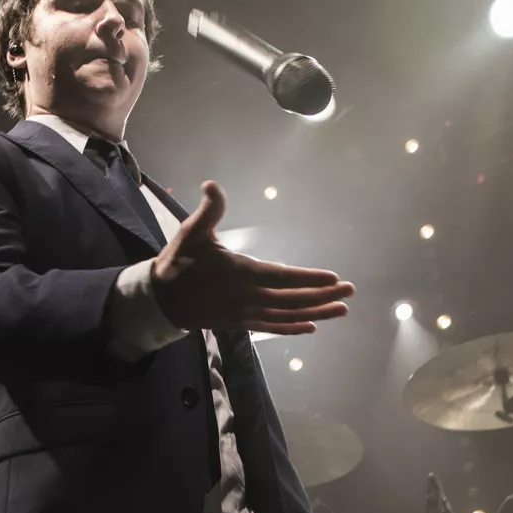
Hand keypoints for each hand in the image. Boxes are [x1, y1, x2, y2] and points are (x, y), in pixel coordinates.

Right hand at [151, 180, 353, 333]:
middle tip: (350, 292)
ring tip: (341, 310)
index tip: (334, 278)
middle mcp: (248, 298)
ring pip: (287, 316)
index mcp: (240, 274)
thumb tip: (213, 185)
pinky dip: (293, 328)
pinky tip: (313, 327)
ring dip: (316, 313)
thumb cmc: (179, 262)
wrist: (162, 301)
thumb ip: (209, 210)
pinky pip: (273, 328)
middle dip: (323, 296)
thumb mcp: (192, 232)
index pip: (282, 277)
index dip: (309, 278)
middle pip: (293, 299)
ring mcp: (247, 314)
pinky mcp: (243, 324)